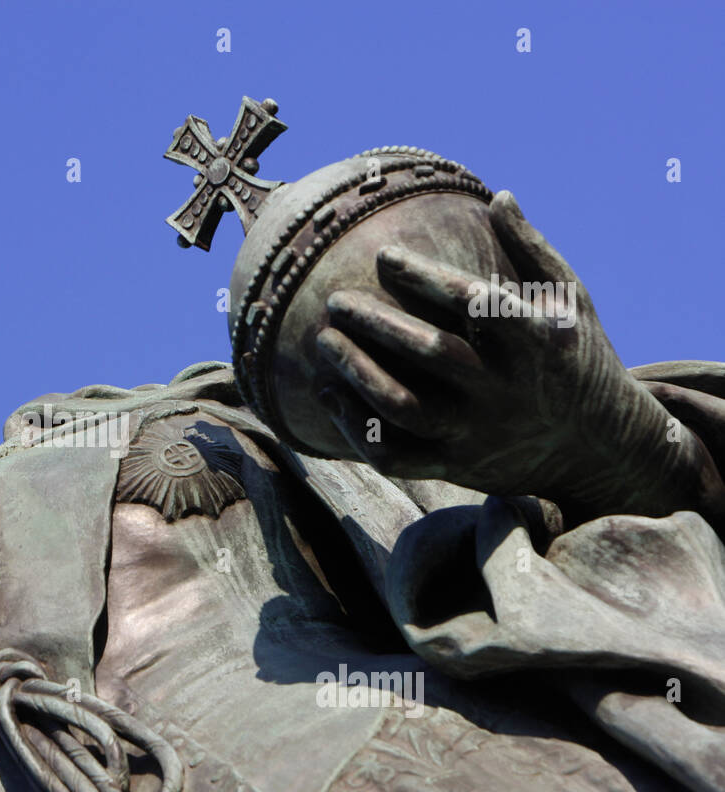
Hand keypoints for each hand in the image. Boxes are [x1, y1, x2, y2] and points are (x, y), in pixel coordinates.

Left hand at [313, 190, 711, 518]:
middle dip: (376, 324)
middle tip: (336, 301)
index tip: (384, 256)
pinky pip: (394, 455)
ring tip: (323, 341)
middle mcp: (505, 390)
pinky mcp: (455, 466)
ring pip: (404, 407)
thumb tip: (501, 196)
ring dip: (357, 373)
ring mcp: (478, 433)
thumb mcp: (569, 303)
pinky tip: (328, 394)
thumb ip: (532, 251)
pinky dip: (355, 427)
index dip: (426, 278)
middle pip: (430, 353)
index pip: (474, 304)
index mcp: (536, 342)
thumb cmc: (575, 358)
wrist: (596, 448)